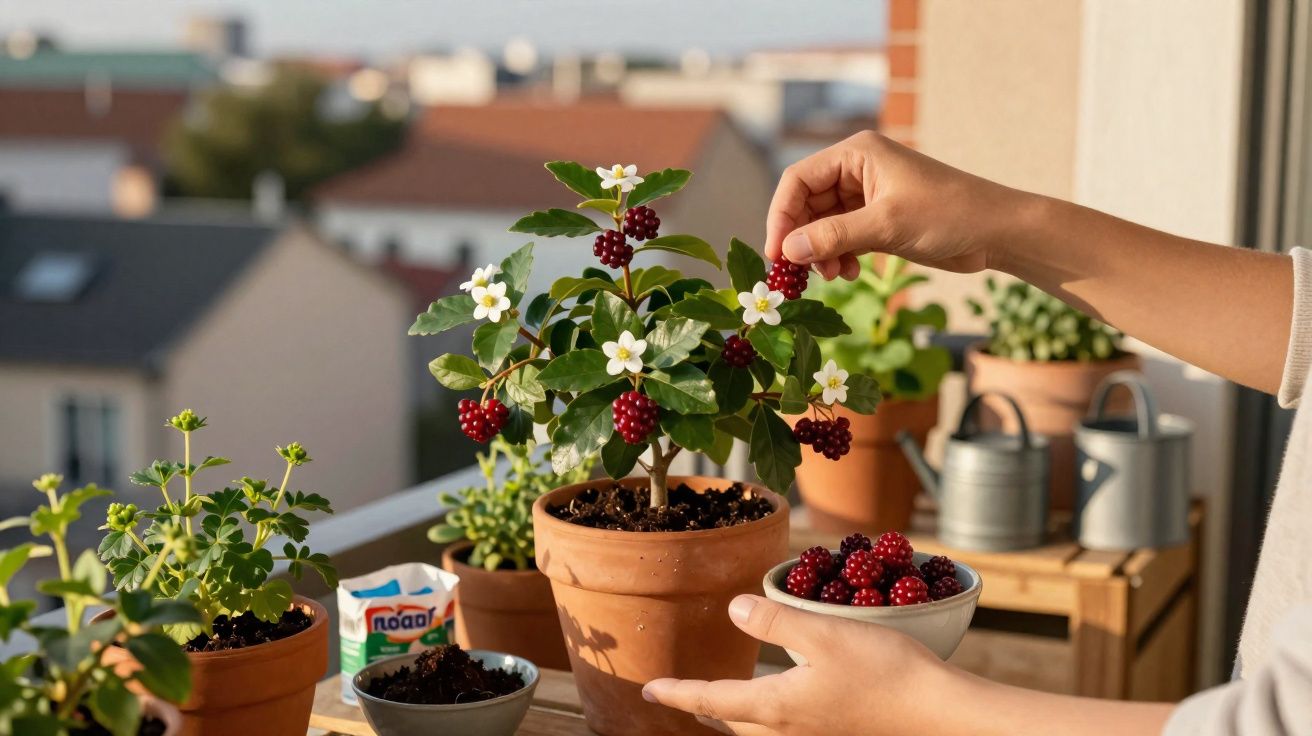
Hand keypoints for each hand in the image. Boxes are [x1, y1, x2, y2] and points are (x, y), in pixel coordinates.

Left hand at [642, 594, 953, 735]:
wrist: (941, 716)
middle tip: (684, 694)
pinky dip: (768, 719)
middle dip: (706, 708)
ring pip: (760, 731)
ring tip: (724, 700)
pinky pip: (786, 732)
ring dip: (737, 715)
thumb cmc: (886, 672)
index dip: (678, 693)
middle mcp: (790, 733)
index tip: (649, 691)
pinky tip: (784, 701)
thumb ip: (775, 622)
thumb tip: (734, 609)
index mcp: (777, 708)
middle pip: (734, 723)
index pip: (713, 700)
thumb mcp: (825, 635)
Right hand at [765, 131, 1028, 279]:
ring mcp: (867, 196)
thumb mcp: (886, 225)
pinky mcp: (878, 219)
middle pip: (807, 204)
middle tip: (802, 274)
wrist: (996, 232)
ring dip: (821, 252)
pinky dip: (839, 256)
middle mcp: (857, 170)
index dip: (782, 216)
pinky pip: (842, 237)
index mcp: (856, 154)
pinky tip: (849, 273)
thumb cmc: (948, 215)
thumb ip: (834, 236)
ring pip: (822, 224)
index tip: (777, 253)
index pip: (798, 180)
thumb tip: (788, 251)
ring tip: (834, 276)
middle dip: (803, 239)